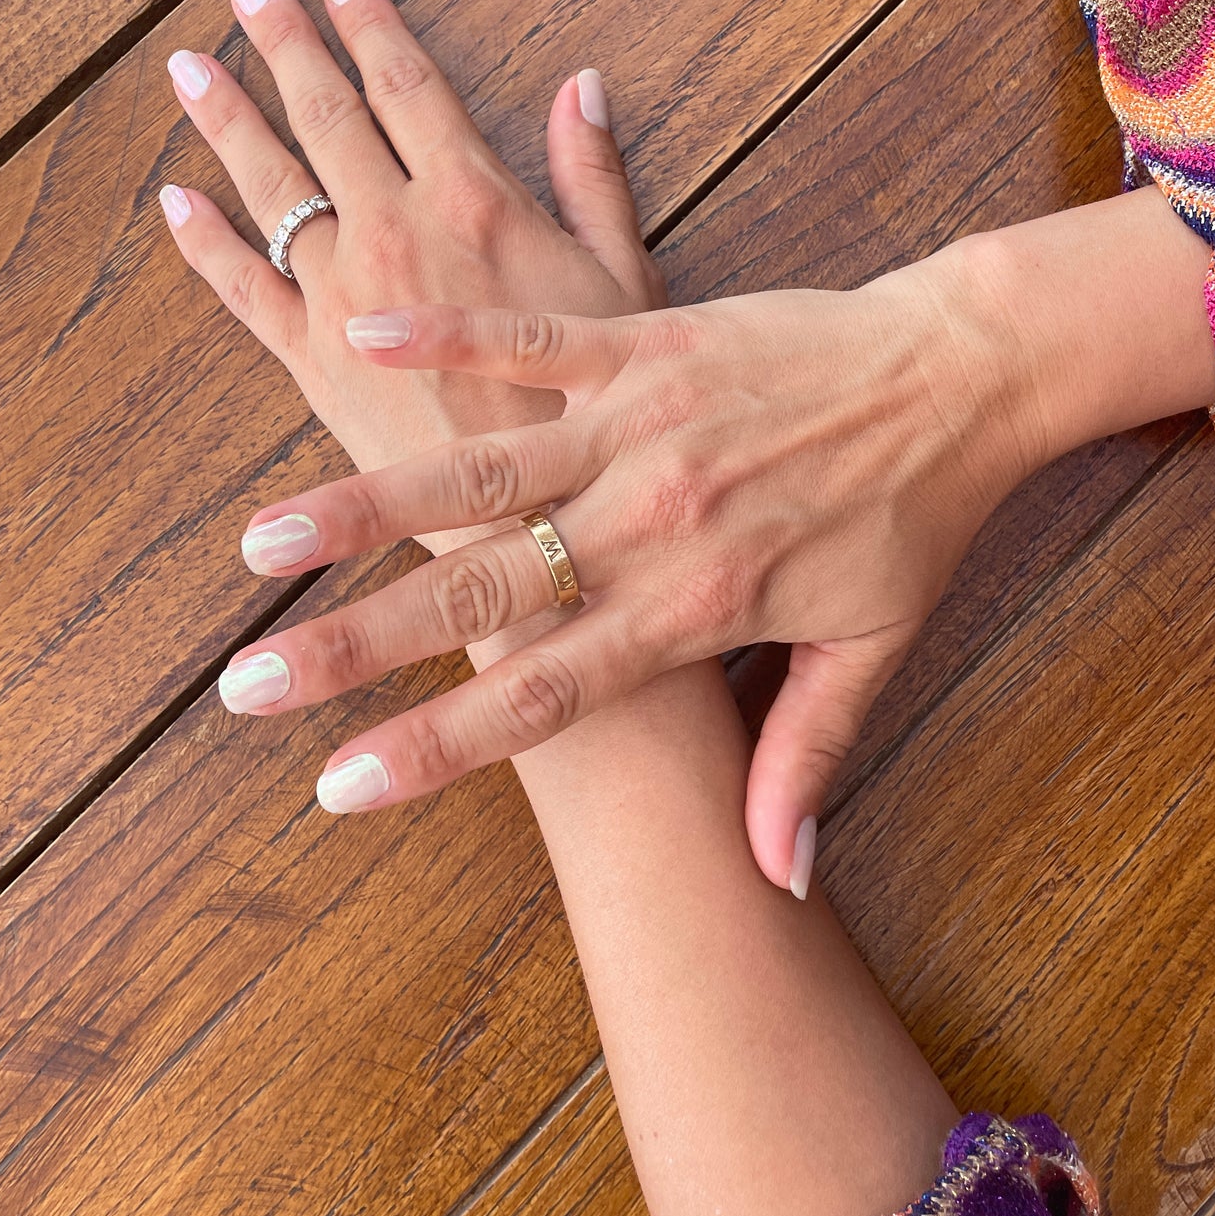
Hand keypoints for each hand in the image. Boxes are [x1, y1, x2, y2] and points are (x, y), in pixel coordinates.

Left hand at [159, 0, 659, 660]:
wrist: (540, 523)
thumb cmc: (599, 413)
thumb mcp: (624, 284)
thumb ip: (594, 180)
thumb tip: (584, 84)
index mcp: (477, 204)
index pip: (410, 90)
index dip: (372, 28)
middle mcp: (398, 235)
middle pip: (328, 117)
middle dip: (285, 45)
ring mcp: (345, 298)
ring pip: (273, 187)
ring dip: (230, 119)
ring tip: (191, 64)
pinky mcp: (312, 363)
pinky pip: (244, 290)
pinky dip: (207, 245)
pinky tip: (177, 203)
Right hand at [220, 186, 1214, 890]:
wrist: (963, 375)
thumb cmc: (917, 516)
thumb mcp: (874, 647)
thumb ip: (808, 758)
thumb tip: (774, 877)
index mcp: (700, 604)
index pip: (548, 693)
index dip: (439, 744)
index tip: (339, 785)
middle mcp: (654, 519)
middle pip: (485, 592)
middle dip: (360, 644)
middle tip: (252, 683)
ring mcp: (643, 422)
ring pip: (482, 470)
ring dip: (365, 504)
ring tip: (264, 540)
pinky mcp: (649, 338)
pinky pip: (530, 339)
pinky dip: (445, 340)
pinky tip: (357, 339)